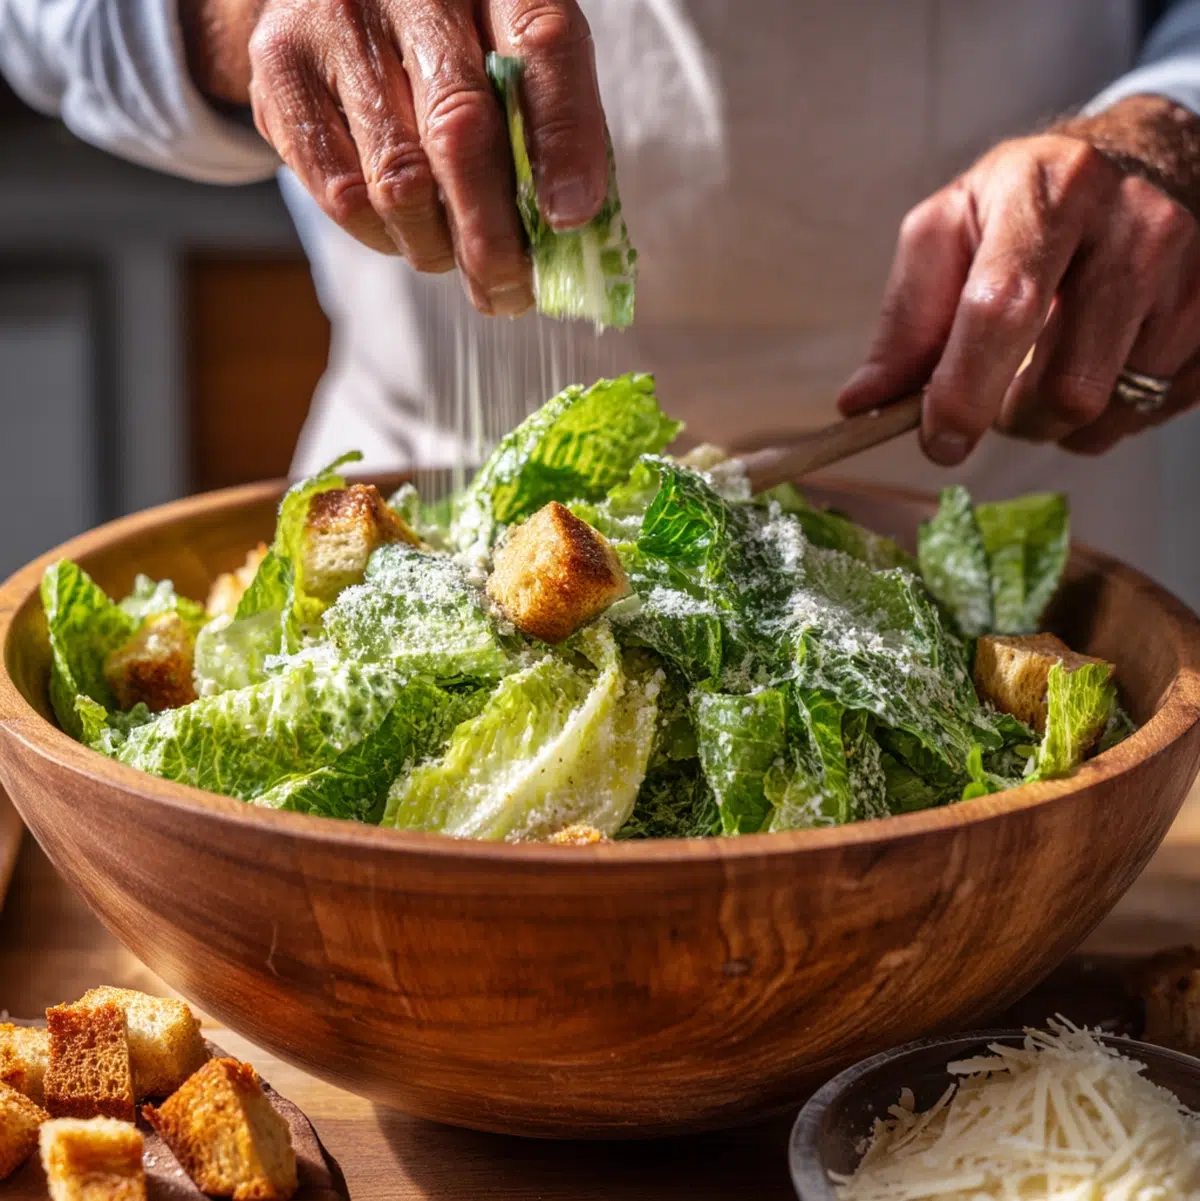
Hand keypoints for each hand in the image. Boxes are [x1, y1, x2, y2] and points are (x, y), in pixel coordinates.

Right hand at [182, 0, 608, 315]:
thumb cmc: (447, 39)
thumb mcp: (508, 53)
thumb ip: (545, 121)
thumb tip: (569, 226)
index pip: (543, 46)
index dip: (564, 140)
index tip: (572, 217)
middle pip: (460, 130)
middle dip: (493, 235)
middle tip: (513, 290)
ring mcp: (338, 24)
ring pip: (398, 181)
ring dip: (438, 246)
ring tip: (458, 256)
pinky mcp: (280, 70)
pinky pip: (342, 194)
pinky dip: (385, 236)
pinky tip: (406, 230)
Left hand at [838, 95, 1199, 462]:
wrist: (1146, 161)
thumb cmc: (1029, 203)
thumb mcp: (950, 232)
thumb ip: (905, 320)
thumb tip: (860, 404)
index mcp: (1051, 193)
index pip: (1002, 309)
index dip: (963, 392)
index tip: (938, 440)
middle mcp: (1135, 227)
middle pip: (1064, 387)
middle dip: (1009, 416)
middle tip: (992, 392)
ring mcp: (1191, 275)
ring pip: (1105, 413)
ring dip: (1052, 420)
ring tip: (1042, 368)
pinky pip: (1145, 414)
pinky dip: (1102, 415)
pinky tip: (1093, 364)